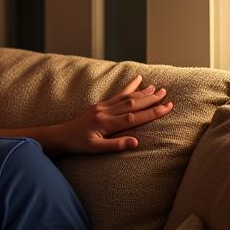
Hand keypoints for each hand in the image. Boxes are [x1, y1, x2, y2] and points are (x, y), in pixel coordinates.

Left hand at [50, 75, 172, 154]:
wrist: (61, 136)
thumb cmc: (78, 144)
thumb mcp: (96, 149)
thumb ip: (116, 145)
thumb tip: (136, 142)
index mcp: (106, 123)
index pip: (134, 117)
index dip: (152, 112)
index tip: (168, 107)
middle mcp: (106, 112)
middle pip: (132, 103)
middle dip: (151, 99)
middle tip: (166, 94)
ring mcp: (103, 107)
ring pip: (126, 97)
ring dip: (142, 92)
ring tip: (157, 87)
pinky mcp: (100, 105)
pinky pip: (117, 94)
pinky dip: (129, 87)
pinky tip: (137, 80)